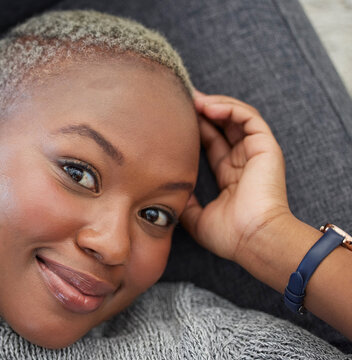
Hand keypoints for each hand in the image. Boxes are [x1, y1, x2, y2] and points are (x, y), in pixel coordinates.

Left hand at [181, 90, 290, 261]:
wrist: (253, 240)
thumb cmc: (229, 235)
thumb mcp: (196, 217)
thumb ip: (185, 202)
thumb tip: (168, 191)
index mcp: (230, 176)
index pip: (210, 143)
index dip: (194, 129)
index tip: (173, 118)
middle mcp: (243, 161)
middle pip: (221, 126)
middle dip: (201, 111)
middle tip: (180, 99)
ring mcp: (255, 152)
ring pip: (235, 117)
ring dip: (213, 104)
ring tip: (192, 99)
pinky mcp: (265, 147)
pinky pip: (248, 118)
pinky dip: (229, 108)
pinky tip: (208, 107)